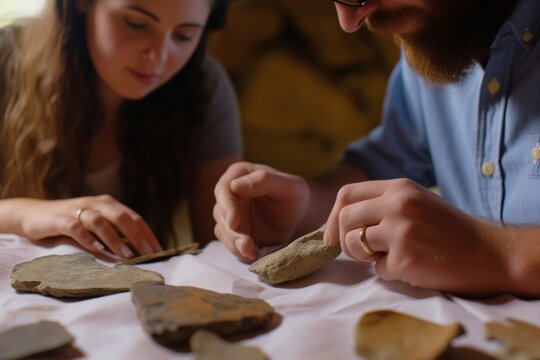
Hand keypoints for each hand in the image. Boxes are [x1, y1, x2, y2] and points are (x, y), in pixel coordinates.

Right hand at [18, 196, 161, 257]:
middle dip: (138, 237)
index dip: (148, 234)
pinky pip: (76, 228)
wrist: (33, 215)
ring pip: (101, 222)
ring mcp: (78, 210)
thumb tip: (140, 250)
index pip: (135, 218)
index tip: (159, 252)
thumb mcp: (96, 227)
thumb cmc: (70, 224)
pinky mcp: (60, 219)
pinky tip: (97, 250)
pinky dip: (88, 239)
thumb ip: (116, 234)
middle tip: (148, 255)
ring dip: (116, 239)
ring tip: (127, 255)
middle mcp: (96, 204)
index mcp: (109, 204)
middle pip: (122, 218)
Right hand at [213, 162, 309, 261]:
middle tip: (246, 245)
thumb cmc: (294, 195)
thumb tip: (235, 186)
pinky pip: (230, 244)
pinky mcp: (233, 232)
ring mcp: (229, 214)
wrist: (297, 216)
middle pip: (221, 213)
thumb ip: (264, 181)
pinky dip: (239, 252)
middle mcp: (229, 194)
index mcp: (239, 174)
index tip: (234, 222)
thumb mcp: (289, 186)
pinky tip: (254, 254)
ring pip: (223, 231)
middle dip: (232, 232)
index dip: (227, 206)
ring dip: (235, 244)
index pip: (224, 190)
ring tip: (252, 252)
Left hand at [324, 178, 508, 295]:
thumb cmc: (448, 230)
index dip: (333, 216)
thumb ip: (382, 205)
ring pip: (355, 244)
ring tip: (390, 257)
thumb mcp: (416, 202)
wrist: (488, 253)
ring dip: (365, 257)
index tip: (330, 236)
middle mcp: (398, 204)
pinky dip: (390, 272)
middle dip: (342, 240)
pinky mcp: (406, 257)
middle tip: (357, 253)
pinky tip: (414, 267)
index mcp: (399, 188)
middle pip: (345, 219)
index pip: (347, 193)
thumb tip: (339, 222)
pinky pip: (378, 269)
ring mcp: (402, 230)